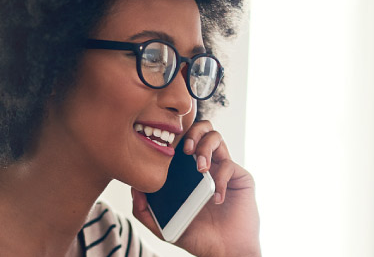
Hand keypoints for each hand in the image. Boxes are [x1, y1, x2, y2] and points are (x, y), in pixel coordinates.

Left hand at [130, 120, 259, 256]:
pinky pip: (229, 165)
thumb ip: (144, 211)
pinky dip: (221, 179)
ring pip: (216, 137)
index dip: (174, 137)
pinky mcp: (239, 177)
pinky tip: (216, 199)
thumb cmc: (197, 238)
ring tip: (200, 168)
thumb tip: (133, 187)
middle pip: (201, 129)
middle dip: (193, 131)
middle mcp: (206, 166)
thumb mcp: (163, 227)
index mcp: (187, 172)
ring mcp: (223, 170)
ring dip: (206, 147)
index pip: (181, 141)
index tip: (166, 147)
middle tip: (186, 149)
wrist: (225, 251)